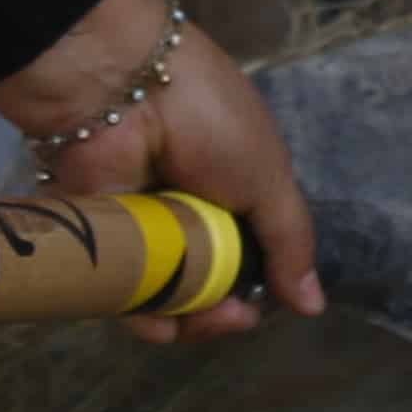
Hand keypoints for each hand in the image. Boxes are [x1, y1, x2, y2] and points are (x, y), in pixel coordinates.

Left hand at [0, 0, 323, 343]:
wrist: (124, 87)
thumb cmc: (209, 120)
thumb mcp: (268, 176)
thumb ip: (289, 242)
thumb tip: (313, 305)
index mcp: (230, 193)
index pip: (245, 258)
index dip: (256, 287)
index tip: (262, 303)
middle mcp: (186, 213)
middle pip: (205, 284)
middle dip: (223, 311)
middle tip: (234, 315)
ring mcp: (141, 226)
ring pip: (163, 294)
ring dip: (187, 318)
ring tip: (201, 318)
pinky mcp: (98, 236)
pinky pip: (118, 289)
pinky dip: (140, 314)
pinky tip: (163, 324)